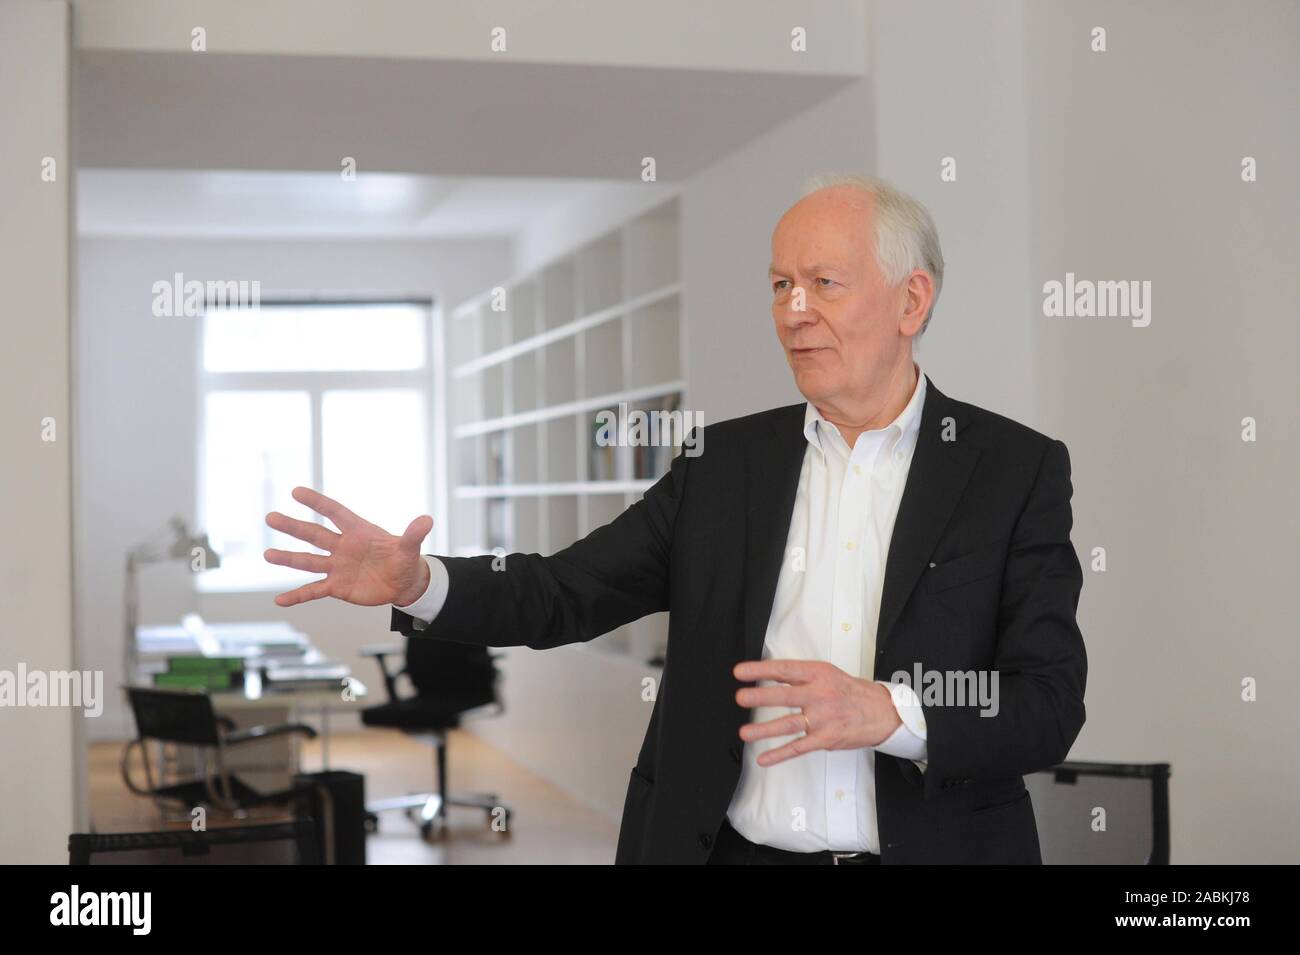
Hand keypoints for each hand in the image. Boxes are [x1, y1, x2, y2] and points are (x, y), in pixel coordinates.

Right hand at [263, 486, 432, 607]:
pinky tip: (279, 600)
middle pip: (314, 534)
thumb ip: (414, 534)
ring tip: (268, 554)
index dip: (317, 502)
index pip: (335, 512)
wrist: (403, 582)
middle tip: (270, 516)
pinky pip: (314, 590)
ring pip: (308, 561)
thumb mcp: (409, 548)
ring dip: (289, 558)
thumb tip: (427, 520)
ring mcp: (337, 566)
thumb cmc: (403, 559)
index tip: (296, 491)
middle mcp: (342, 546)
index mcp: (358, 531)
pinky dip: (297, 596)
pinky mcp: (337, 586)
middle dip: (293, 526)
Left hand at [733, 659, 901, 766]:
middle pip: (786, 695)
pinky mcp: (826, 738)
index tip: (740, 672)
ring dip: (765, 729)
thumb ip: (800, 676)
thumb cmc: (850, 692)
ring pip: (789, 724)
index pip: (785, 669)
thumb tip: (768, 675)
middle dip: (761, 697)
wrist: (883, 712)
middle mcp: (820, 694)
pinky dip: (780, 754)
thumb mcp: (827, 674)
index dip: (761, 670)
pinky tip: (764, 758)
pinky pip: (799, 747)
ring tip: (744, 733)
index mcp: (818, 674)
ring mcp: (823, 718)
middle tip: (740, 698)